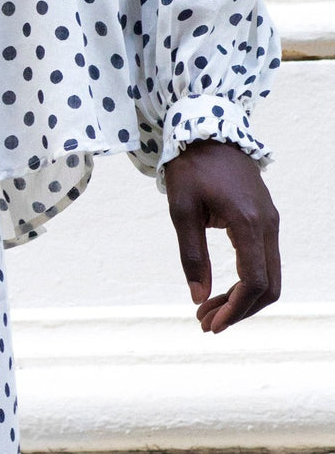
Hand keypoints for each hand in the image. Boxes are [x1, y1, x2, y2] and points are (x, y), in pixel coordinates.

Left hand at [163, 139, 279, 332]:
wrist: (207, 130)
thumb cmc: (190, 167)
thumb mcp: (182, 209)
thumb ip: (191, 255)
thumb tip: (197, 297)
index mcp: (248, 222)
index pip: (254, 281)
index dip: (235, 309)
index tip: (210, 323)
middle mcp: (268, 224)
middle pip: (269, 286)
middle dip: (240, 310)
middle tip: (206, 322)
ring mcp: (270, 221)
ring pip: (269, 275)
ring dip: (243, 299)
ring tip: (208, 310)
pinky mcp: (265, 218)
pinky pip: (264, 260)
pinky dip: (246, 281)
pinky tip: (220, 290)